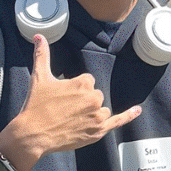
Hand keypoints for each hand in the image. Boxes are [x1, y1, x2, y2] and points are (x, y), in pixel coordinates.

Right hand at [0, 20, 129, 170]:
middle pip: (94, 95)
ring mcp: (97, 116)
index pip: (87, 81)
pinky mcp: (99, 131)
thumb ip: (42, 54)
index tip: (63, 97)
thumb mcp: (39, 77)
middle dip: (82, 101)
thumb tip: (39, 36)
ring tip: (71, 119)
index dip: (75, 89)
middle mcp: (94, 98)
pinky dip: (129, 115)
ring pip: (100, 108)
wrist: (33, 134)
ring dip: (91, 112)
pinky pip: (118, 121)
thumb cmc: (35, 105)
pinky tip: (137, 110)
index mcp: (83, 83)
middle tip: (64, 109)